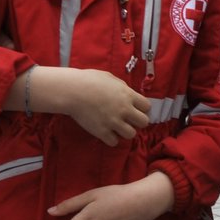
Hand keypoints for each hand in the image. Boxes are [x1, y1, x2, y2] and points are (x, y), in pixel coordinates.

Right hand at [13, 67, 149, 145]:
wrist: (73, 91)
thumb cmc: (89, 80)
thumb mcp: (110, 78)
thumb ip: (122, 87)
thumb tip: (127, 92)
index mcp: (128, 95)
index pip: (147, 106)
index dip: (142, 108)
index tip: (135, 109)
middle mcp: (124, 110)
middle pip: (144, 122)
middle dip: (137, 121)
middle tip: (128, 120)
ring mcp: (114, 122)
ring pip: (131, 134)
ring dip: (125, 131)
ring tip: (117, 127)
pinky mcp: (102, 132)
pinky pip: (114, 142)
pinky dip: (111, 139)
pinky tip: (107, 132)